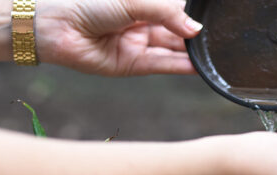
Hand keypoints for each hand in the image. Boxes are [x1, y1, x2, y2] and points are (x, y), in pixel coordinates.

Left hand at [36, 0, 201, 75]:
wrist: (57, 26)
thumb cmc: (88, 3)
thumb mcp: (134, 0)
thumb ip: (168, 13)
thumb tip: (195, 29)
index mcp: (143, 1)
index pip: (176, 7)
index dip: (193, 13)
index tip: (215, 19)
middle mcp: (143, 22)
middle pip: (177, 30)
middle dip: (196, 35)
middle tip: (218, 38)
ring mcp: (139, 43)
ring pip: (173, 49)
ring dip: (192, 53)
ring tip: (213, 54)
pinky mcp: (134, 64)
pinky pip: (163, 65)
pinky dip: (181, 66)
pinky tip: (198, 65)